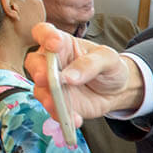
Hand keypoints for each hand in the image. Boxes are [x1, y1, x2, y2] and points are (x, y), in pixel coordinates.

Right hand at [25, 23, 146, 125]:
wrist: (117, 91)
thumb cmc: (110, 67)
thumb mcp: (108, 59)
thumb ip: (90, 64)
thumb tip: (68, 77)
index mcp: (63, 44)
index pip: (44, 33)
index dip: (45, 36)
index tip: (55, 44)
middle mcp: (52, 63)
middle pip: (34, 63)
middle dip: (38, 71)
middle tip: (47, 80)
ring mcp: (53, 84)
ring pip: (40, 90)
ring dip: (47, 98)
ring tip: (58, 105)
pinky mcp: (58, 103)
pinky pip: (54, 110)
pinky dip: (61, 116)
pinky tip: (74, 119)